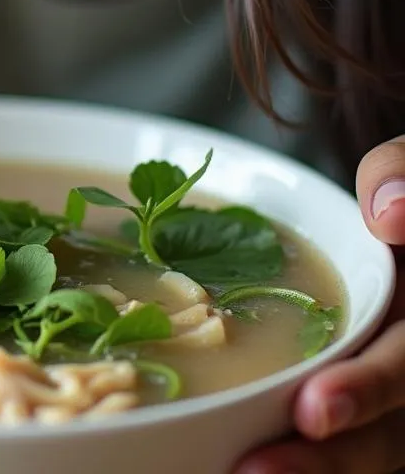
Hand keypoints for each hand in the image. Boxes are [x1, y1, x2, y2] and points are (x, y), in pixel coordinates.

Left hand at [234, 137, 404, 472]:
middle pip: (390, 436)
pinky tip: (232, 464)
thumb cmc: (403, 197)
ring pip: (370, 455)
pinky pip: (344, 449)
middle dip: (328, 460)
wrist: (398, 220)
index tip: (311, 408)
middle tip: (255, 468)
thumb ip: (404, 175)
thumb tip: (385, 212)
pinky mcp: (365, 415)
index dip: (368, 391)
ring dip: (312, 472)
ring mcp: (398, 401)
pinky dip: (305, 462)